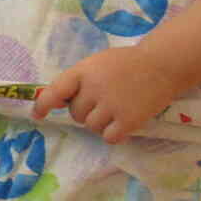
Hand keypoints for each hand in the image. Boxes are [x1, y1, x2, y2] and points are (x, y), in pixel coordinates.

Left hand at [32, 48, 182, 142]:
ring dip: (100, 123)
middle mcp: (94, 89)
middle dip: (86, 111)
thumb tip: (55, 102)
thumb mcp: (97, 63)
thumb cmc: (126, 64)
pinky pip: (108, 137)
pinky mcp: (128, 120)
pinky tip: (122, 122)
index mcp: (83, 72)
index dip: (43, 105)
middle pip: (76, 114)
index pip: (55, 91)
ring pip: (91, 127)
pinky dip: (113, 133)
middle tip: (104, 101)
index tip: (38, 115)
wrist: (162, 65)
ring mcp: (111, 105)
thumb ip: (78, 81)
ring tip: (116, 109)